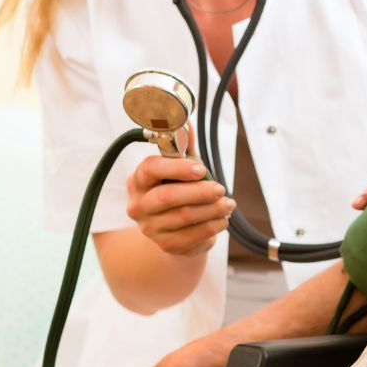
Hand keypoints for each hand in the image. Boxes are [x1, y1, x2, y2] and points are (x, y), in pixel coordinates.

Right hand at [125, 139, 233, 256]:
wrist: (173, 231)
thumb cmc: (176, 191)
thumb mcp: (179, 169)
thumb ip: (183, 147)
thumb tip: (186, 121)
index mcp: (138, 180)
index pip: (150, 169)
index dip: (177, 167)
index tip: (200, 168)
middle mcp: (138, 205)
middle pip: (167, 196)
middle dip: (199, 191)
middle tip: (220, 189)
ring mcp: (150, 228)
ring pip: (184, 216)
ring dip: (212, 209)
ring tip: (228, 203)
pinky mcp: (167, 245)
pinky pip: (194, 235)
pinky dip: (213, 225)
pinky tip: (222, 218)